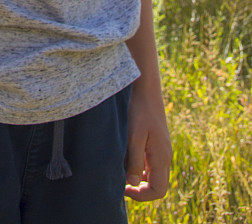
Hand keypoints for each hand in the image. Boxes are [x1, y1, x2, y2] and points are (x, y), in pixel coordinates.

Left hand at [124, 82, 171, 200]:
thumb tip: (133, 183)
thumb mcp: (134, 135)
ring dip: (138, 178)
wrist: (145, 87)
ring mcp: (161, 149)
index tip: (123, 188)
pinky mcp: (156, 142)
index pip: (159, 191)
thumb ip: (135, 160)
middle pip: (157, 185)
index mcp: (162, 157)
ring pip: (153, 175)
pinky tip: (124, 157)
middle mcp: (165, 156)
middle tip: (119, 182)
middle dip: (139, 188)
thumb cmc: (139, 109)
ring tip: (120, 169)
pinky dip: (138, 166)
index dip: (142, 196)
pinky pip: (150, 163)